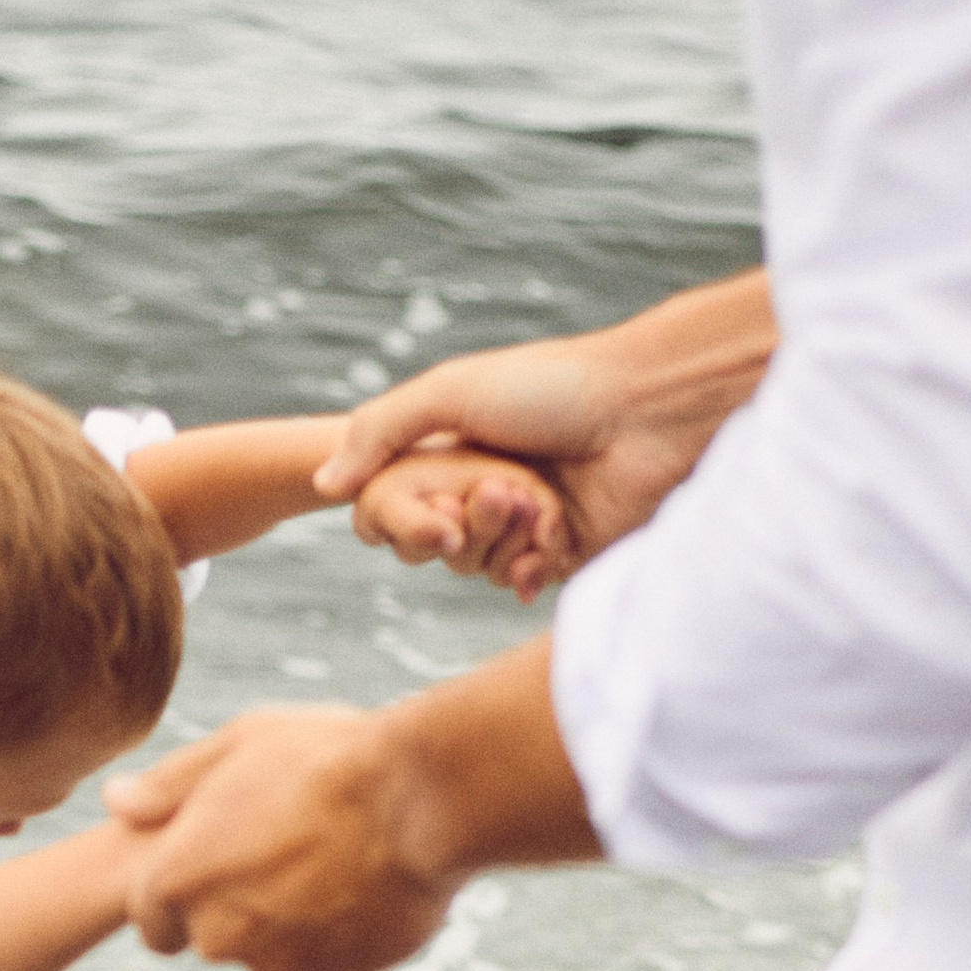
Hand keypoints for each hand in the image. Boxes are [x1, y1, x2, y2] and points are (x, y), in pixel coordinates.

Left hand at [107, 709, 456, 970]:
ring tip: (331, 855)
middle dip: (236, 902)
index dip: (178, 890)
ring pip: (269, 950)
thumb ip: (168, 784)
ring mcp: (277, 962)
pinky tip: (363, 881)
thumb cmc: (323, 757)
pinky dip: (335, 932)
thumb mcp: (237, 745)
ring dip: (288, 918)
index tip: (213, 862)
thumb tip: (115, 801)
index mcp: (178, 879)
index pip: (150, 918)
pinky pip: (321, 959)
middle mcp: (218, 934)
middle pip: (212, 935)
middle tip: (284, 842)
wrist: (420, 798)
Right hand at [314, 274, 775, 599]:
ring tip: (540, 501)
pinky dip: (523, 570)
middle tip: (502, 488)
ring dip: (499, 540)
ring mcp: (524, 522)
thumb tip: (322, 484)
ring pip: (472, 566)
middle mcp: (486, 485)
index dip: (403, 513)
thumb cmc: (553, 388)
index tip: (431, 501)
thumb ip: (379, 431)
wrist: (648, 414)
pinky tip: (544, 547)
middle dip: (461, 523)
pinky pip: (516, 583)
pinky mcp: (561, 554)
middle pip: (433, 542)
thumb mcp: (451, 390)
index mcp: (457, 446)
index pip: (399, 501)